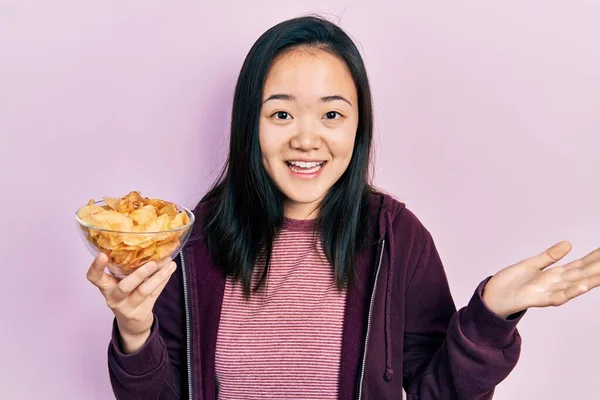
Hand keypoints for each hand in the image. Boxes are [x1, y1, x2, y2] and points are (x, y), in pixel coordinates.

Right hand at [86, 253, 176, 352]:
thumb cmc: (124, 295)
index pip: (94, 278)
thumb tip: (142, 240)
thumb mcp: (118, 282)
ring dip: (158, 277)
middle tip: (152, 264)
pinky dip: (164, 280)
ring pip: (144, 291)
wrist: (131, 324)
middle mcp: (114, 297)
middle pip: (124, 287)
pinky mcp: (142, 312)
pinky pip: (155, 294)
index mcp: (106, 287)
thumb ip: (125, 267)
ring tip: (170, 264)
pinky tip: (170, 269)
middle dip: (139, 275)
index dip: (96, 267)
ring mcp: (128, 307)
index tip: (102, 254)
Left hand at [482, 241, 599, 317]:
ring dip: (590, 281)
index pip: (579, 265)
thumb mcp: (532, 264)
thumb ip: (550, 256)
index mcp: (554, 275)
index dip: (593, 259)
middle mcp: (555, 284)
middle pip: (581, 274)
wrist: (493, 297)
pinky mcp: (537, 299)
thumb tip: (568, 244)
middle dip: (596, 268)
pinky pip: (557, 297)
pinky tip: (582, 286)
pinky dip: (570, 292)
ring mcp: (548, 292)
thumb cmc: (512, 282)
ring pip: (574, 286)